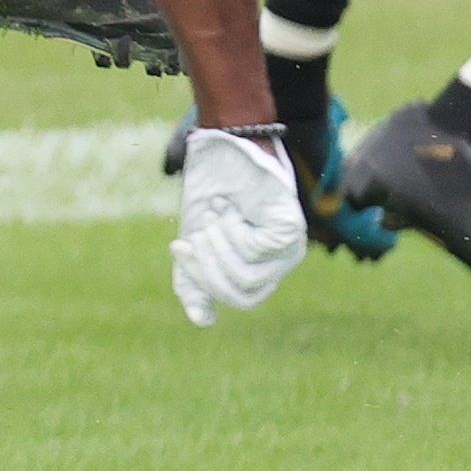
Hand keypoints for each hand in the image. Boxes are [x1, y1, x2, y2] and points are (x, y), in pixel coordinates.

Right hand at [170, 127, 305, 325]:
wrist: (224, 149)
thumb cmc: (213, 190)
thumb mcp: (197, 241)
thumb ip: (195, 281)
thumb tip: (206, 321)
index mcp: (260, 268)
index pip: (237, 299)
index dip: (203, 280)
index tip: (178, 244)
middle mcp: (281, 262)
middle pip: (242, 294)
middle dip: (209, 267)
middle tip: (195, 234)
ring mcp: (291, 245)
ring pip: (249, 276)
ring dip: (221, 245)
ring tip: (214, 214)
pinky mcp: (292, 227)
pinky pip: (258, 250)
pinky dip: (236, 229)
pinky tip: (232, 207)